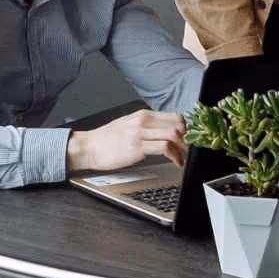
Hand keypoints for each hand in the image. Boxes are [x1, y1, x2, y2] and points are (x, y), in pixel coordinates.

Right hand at [65, 109, 186, 172]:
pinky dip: (175, 156)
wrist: (89, 147)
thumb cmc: (107, 140)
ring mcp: (140, 133)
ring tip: (182, 158)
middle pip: (177, 124)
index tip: (189, 140)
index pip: (174, 116)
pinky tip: (175, 162)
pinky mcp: (137, 146)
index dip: (186, 129)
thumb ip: (146, 126)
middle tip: (188, 150)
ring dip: (183, 149)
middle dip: (188, 139)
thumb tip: (164, 133)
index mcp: (143, 115)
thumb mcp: (129, 125)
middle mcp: (143, 120)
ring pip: (173, 134)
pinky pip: (164, 148)